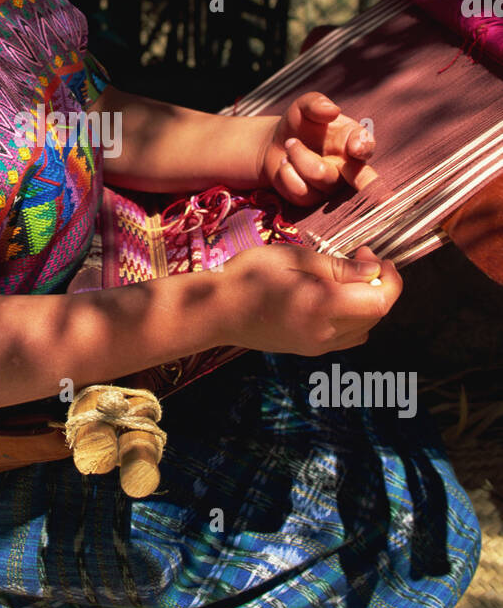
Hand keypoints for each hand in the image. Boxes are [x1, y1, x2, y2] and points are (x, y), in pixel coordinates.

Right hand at [217, 243, 400, 355]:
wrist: (217, 310)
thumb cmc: (251, 275)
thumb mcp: (295, 258)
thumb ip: (337, 268)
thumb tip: (372, 271)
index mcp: (324, 306)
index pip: (382, 301)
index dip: (390, 279)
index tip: (377, 257)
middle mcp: (326, 333)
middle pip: (376, 315)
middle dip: (380, 286)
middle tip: (360, 258)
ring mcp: (317, 346)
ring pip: (364, 329)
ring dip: (367, 304)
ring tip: (348, 279)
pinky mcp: (308, 350)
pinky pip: (346, 337)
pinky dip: (352, 318)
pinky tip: (333, 297)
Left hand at [256, 91, 377, 206]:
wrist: (274, 145)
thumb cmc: (298, 124)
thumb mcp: (303, 107)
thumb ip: (316, 103)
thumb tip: (332, 110)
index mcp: (352, 140)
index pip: (366, 146)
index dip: (363, 147)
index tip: (355, 147)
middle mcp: (347, 166)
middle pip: (364, 180)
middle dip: (372, 187)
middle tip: (383, 199)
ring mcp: (331, 186)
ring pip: (319, 175)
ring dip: (297, 156)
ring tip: (290, 145)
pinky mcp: (312, 199)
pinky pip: (300, 189)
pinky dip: (286, 172)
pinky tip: (285, 164)